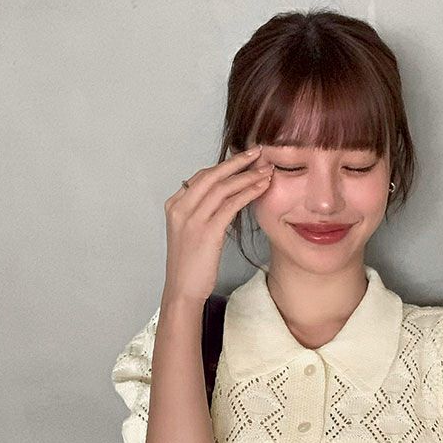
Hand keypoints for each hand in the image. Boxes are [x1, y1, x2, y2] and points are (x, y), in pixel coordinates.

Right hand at [161, 145, 273, 304]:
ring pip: (223, 188)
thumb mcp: (190, 234)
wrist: (183, 289)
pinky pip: (231, 205)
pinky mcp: (207, 232)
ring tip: (267, 170)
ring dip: (248, 176)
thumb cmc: (190, 266)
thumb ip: (201, 214)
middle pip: (212, 175)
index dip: (225, 166)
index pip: (202, 177)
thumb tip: (223, 200)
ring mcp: (193, 219)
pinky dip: (248, 193)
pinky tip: (262, 188)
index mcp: (175, 206)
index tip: (245, 160)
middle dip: (238, 162)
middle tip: (259, 153)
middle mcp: (181, 208)